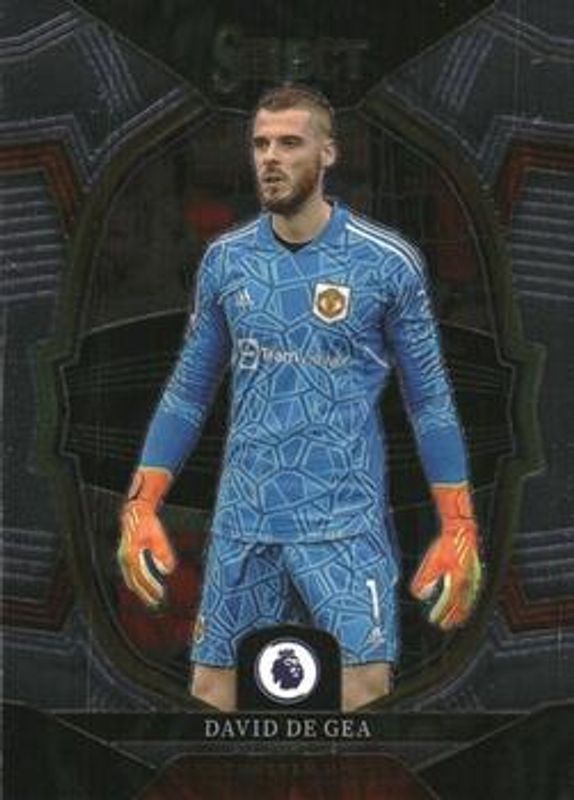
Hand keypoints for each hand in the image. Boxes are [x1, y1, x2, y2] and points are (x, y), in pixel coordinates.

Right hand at [117, 469, 175, 607]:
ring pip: (131, 580)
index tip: (160, 595)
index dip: (151, 587)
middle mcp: (125, 558)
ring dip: (141, 590)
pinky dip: (138, 582)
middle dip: (145, 593)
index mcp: (132, 554)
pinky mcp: (125, 557)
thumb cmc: (148, 524)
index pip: (142, 577)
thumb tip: (167, 570)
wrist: (135, 513)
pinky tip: (146, 586)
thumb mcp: (158, 537)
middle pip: (134, 582)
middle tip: (156, 603)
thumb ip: (163, 553)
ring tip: (152, 598)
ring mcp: (123, 558)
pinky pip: (130, 574)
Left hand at [410, 484, 481, 629]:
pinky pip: (473, 595)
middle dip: (452, 617)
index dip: (440, 612)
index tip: (433, 620)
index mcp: (457, 579)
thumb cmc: (445, 546)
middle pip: (460, 606)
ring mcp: (474, 579)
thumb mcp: (430, 562)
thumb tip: (419, 596)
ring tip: (455, 621)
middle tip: (444, 626)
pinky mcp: (477, 576)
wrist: (462, 532)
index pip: (447, 602)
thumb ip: (424, 580)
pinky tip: (463, 607)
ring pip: (469, 602)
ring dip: (461, 613)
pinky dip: (468, 604)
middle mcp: (468, 582)